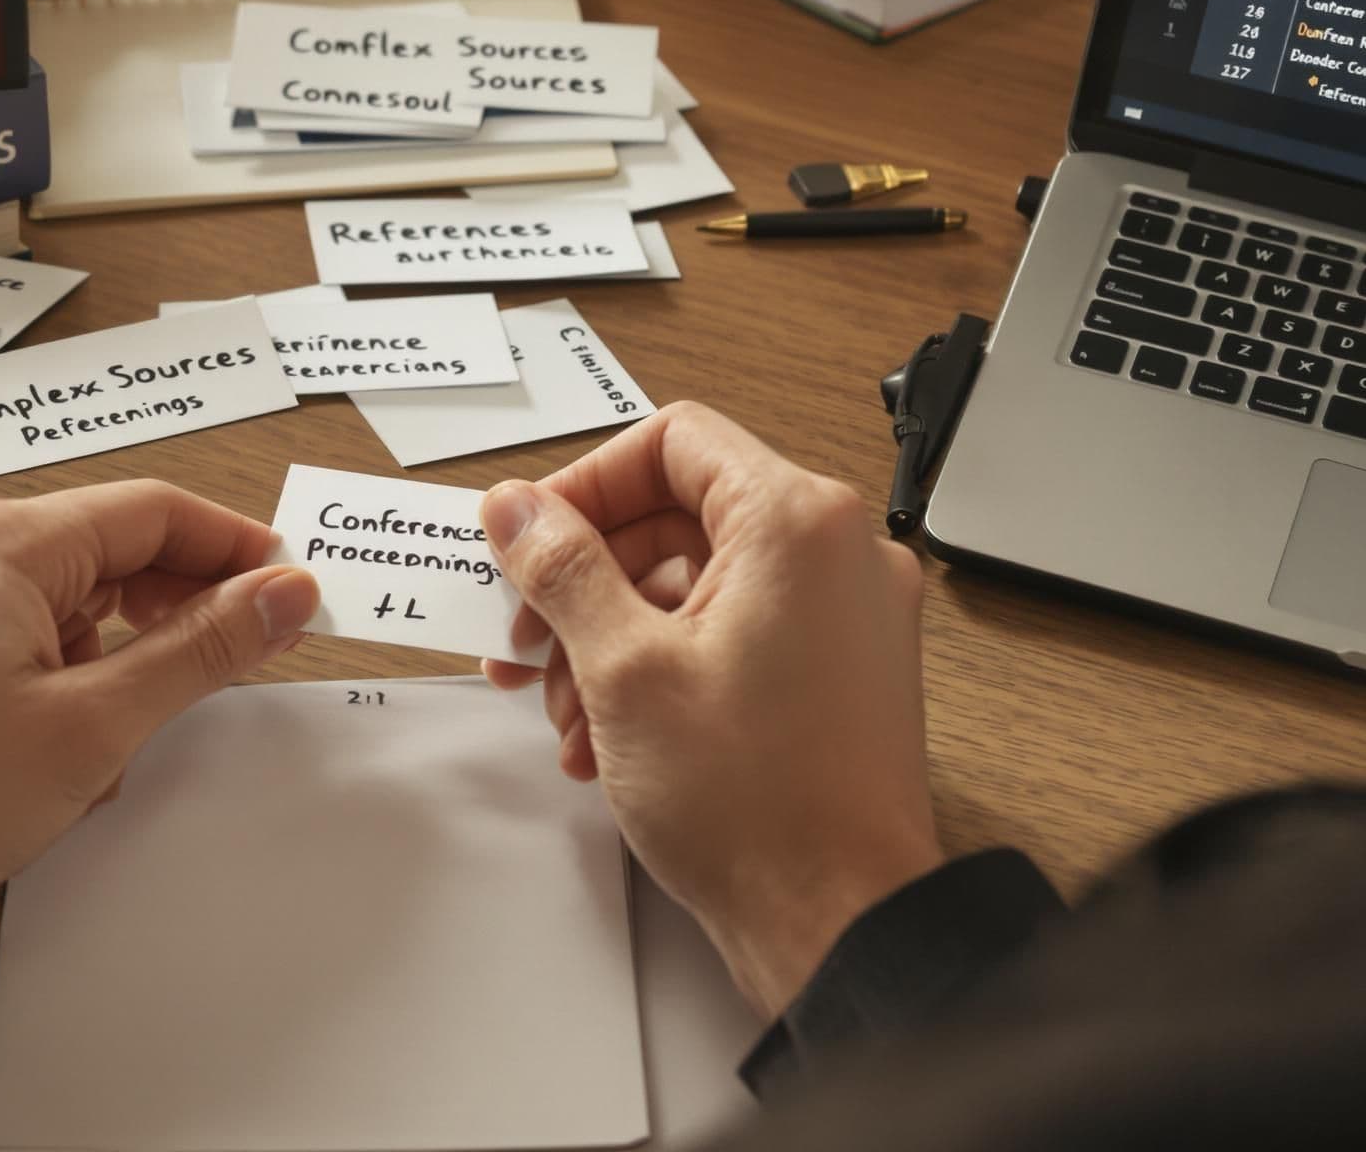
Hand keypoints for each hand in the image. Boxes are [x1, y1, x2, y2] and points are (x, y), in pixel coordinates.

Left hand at [0, 482, 320, 1077]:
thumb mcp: (79, 732)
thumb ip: (193, 655)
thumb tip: (280, 590)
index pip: (153, 513)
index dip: (236, 554)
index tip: (289, 600)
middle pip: (89, 565)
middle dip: (164, 623)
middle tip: (219, 685)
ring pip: (23, 631)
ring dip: (83, 687)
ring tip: (100, 771)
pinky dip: (12, 720)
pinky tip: (10, 797)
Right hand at [479, 403, 941, 1018]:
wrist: (838, 922)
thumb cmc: (759, 805)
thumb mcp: (624, 669)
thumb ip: (563, 569)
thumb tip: (518, 510)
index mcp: (798, 523)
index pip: (674, 442)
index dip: (586, 486)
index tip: (530, 540)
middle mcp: (839, 555)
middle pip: (680, 518)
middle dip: (587, 582)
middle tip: (526, 639)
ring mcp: (848, 618)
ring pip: (698, 586)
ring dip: (614, 640)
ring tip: (566, 712)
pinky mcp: (841, 675)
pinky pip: (734, 637)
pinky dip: (665, 672)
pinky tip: (609, 739)